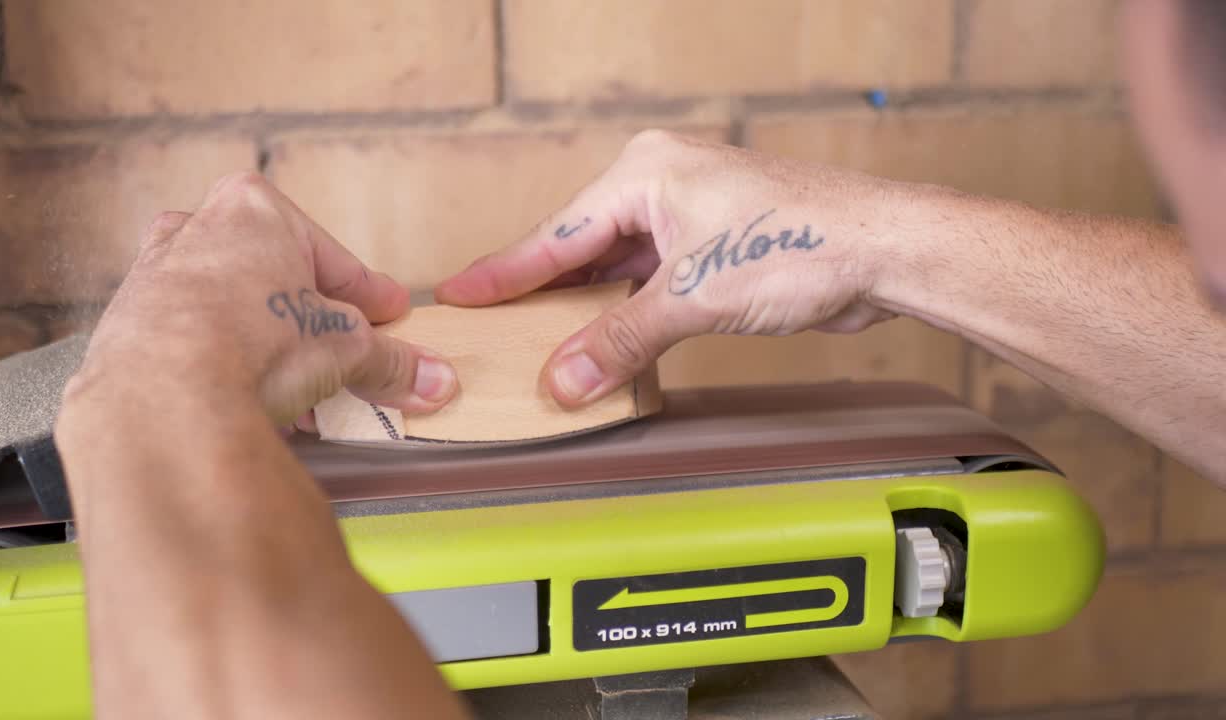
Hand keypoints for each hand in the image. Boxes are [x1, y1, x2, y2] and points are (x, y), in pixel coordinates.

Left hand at [67, 172, 457, 426]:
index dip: (371, 295)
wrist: (163, 396)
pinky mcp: (131, 322)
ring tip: (301, 391)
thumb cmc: (251, 344)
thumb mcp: (344, 348)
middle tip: (347, 357)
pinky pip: (198, 337)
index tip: (391, 315)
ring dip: (271, 345)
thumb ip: (389, 360)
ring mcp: (157, 273)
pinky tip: (250, 397)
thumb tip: (432, 377)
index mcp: (256, 209)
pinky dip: (228, 361)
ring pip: (236, 307)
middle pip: (280, 279)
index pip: (334, 259)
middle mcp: (199, 228)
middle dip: (315, 322)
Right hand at [436, 130, 897, 406]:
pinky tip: (606, 347)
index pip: (557, 233)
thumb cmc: (804, 243)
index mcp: (646, 172)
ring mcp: (692, 218)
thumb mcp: (695, 297)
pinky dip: (629, 319)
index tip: (458, 295)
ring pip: (618, 271)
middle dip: (543, 297)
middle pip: (582, 250)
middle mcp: (663, 186)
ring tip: (540, 349)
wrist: (885, 251)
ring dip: (590, 314)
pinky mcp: (717, 251)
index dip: (505, 272)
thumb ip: (622, 340)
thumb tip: (564, 379)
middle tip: (492, 332)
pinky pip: (652, 286)